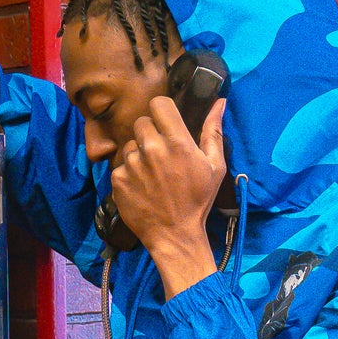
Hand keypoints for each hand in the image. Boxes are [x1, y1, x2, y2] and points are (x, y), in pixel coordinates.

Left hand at [109, 96, 226, 297]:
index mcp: (177, 141)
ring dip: (138, 154)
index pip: (158, 104)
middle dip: (150, 133)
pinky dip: (128, 174)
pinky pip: (120, 166)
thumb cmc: (198, 201)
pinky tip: (141, 187)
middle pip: (142, 122)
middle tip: (160, 153)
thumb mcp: (215, 167)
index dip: (162, 111)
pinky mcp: (118, 180)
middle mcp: (151, 149)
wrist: (175, 235)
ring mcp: (132, 165)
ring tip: (151, 174)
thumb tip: (219, 103)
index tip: (166, 123)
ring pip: (130, 145)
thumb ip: (214, 132)